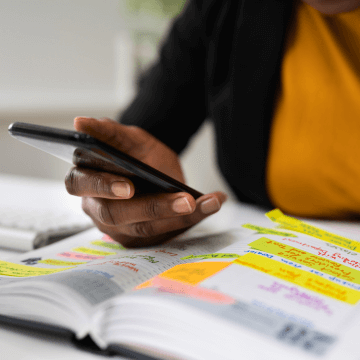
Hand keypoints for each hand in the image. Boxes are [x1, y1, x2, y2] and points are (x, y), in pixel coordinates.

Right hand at [65, 117, 226, 246]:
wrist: (153, 168)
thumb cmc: (137, 154)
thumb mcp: (128, 138)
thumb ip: (107, 130)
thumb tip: (80, 123)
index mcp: (86, 180)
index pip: (82, 186)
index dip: (103, 188)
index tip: (128, 187)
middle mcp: (97, 207)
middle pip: (117, 215)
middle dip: (152, 208)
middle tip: (184, 201)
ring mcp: (117, 227)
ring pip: (145, 228)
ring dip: (179, 216)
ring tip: (206, 202)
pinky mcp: (138, 238)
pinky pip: (164, 233)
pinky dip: (192, 219)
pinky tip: (211, 204)